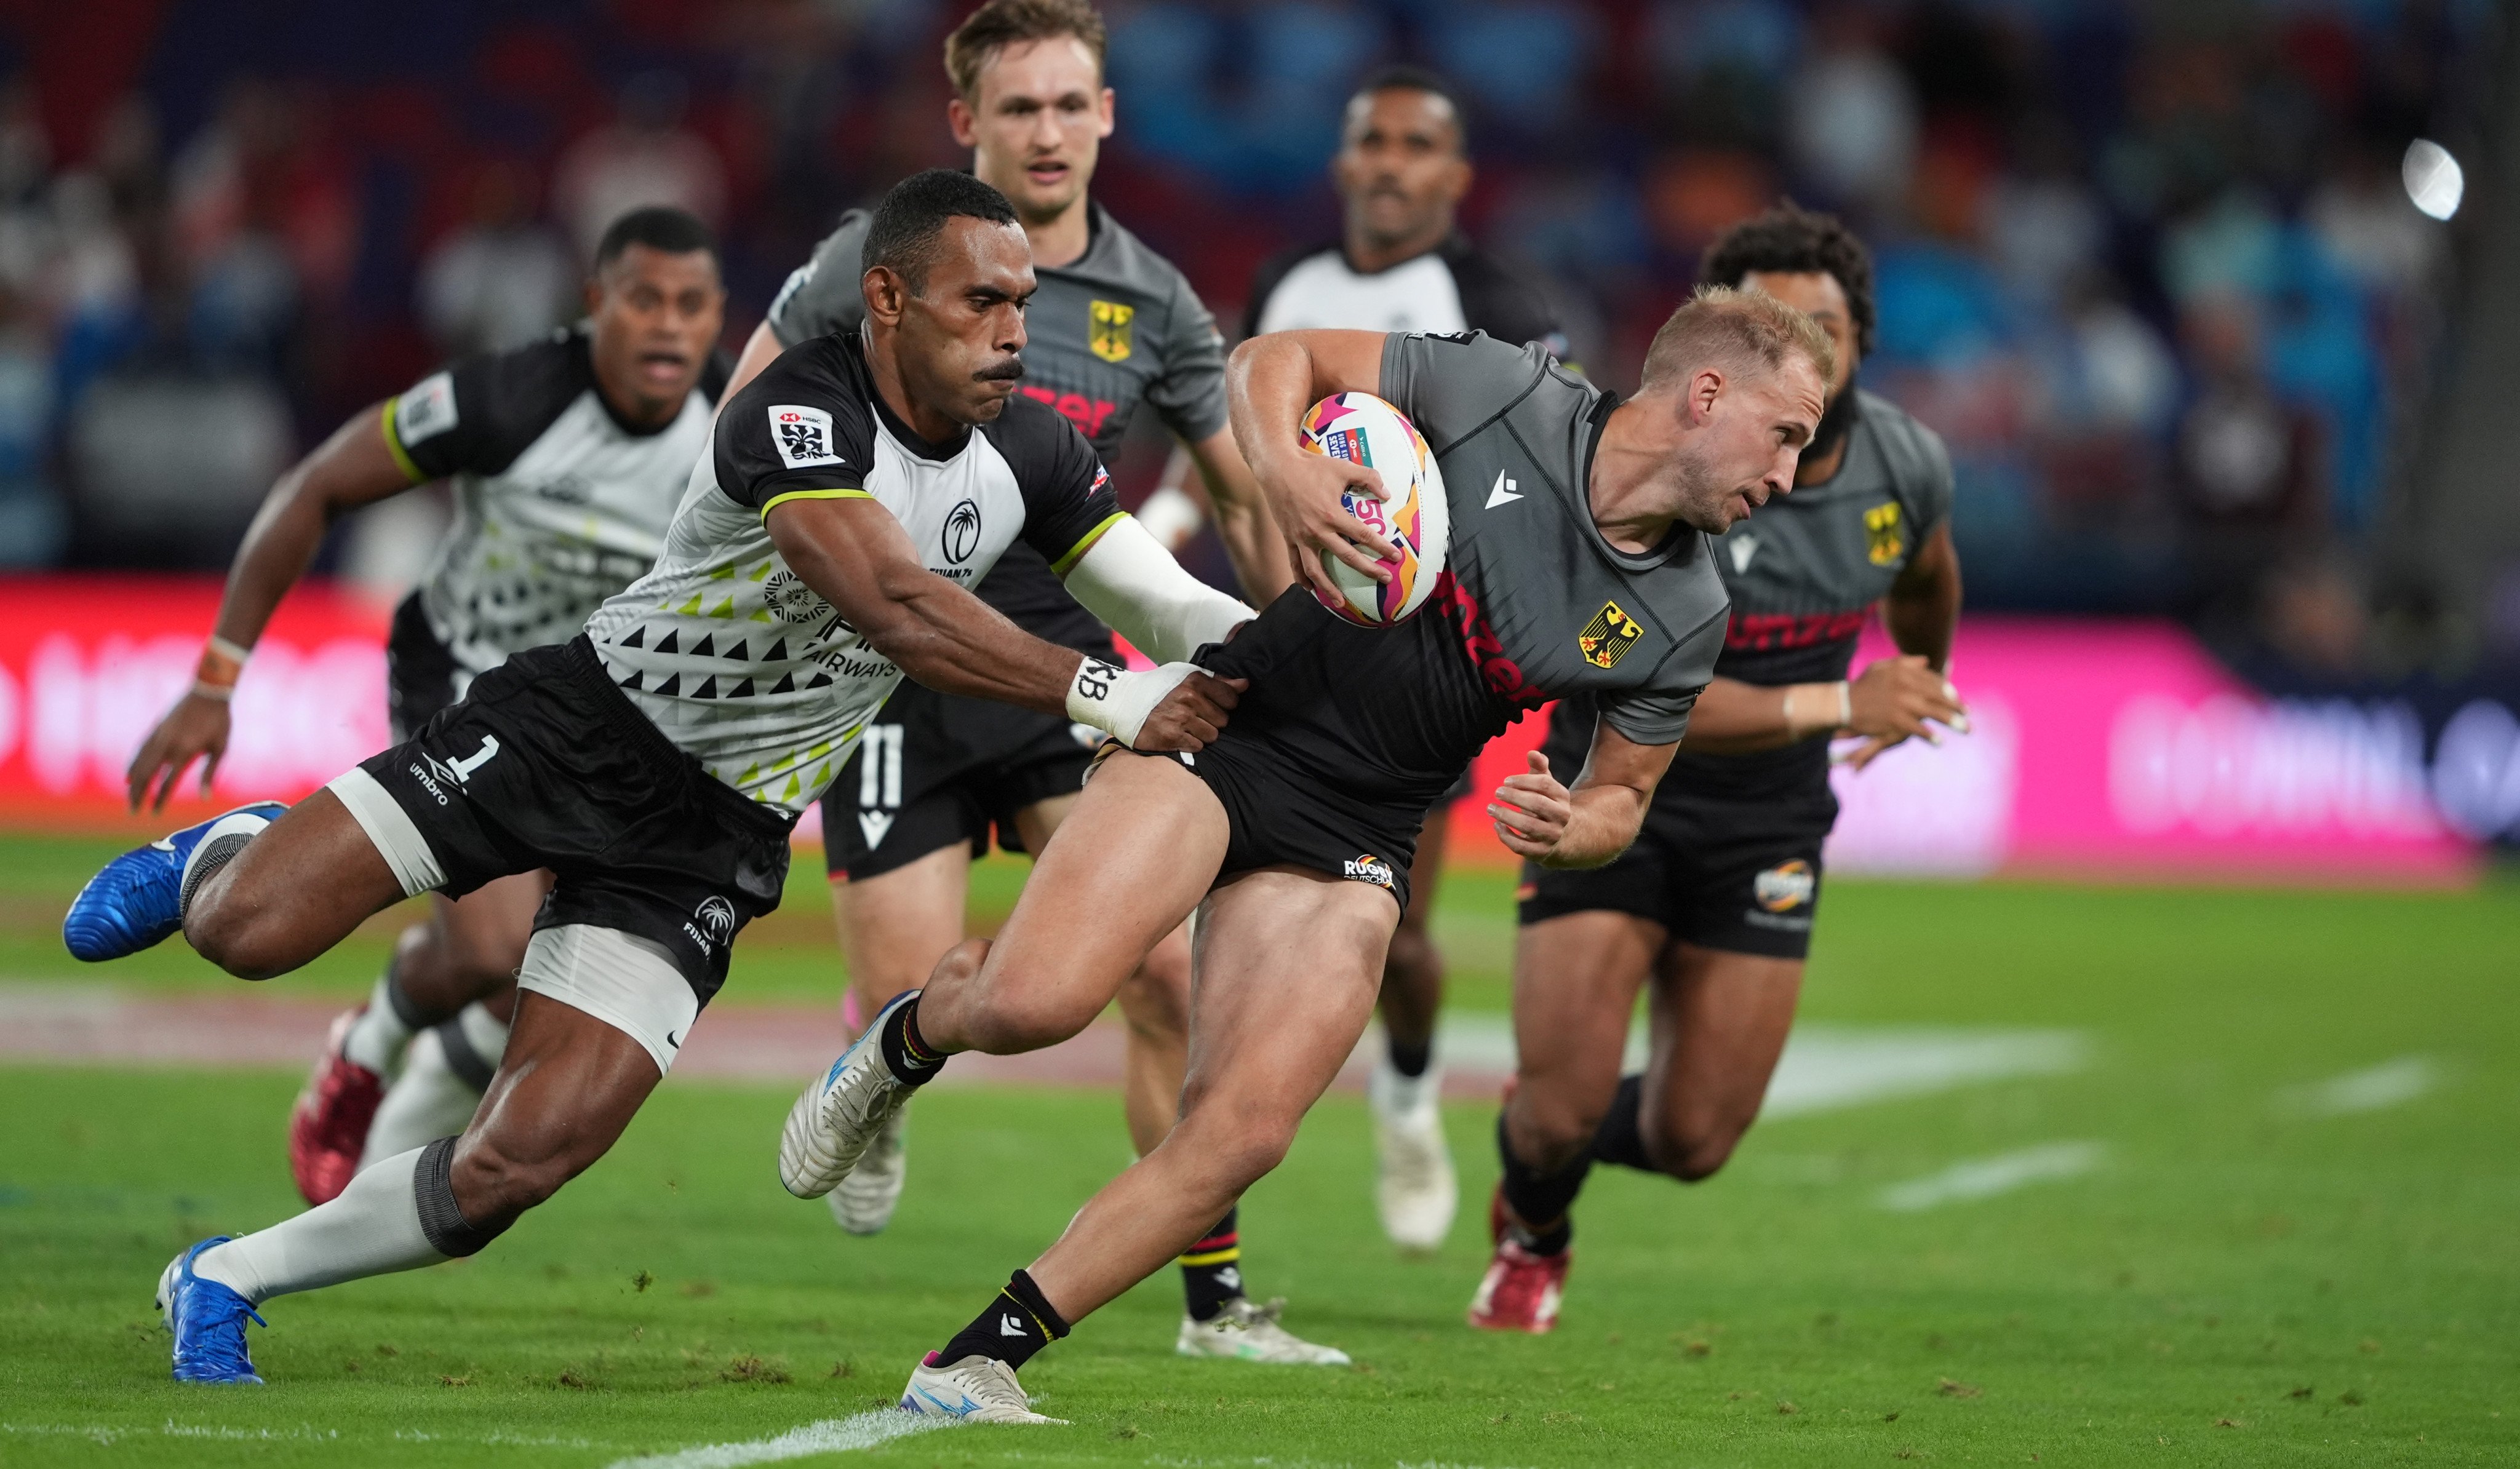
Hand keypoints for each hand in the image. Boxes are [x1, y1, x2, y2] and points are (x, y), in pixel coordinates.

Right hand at [125, 693, 233, 812]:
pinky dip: (133, 764)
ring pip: (139, 763)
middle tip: (134, 812)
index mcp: (185, 752)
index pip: (168, 783)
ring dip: (133, 783)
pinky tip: (129, 776)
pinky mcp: (155, 728)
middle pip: (146, 775)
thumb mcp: (220, 748)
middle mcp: (167, 745)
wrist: (208, 691)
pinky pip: (140, 750)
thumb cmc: (219, 721)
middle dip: (139, 795)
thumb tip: (206, 798)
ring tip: (130, 798)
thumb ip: (210, 773)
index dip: (160, 799)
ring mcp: (158, 736)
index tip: (155, 813)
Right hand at [1129, 671, 1247, 751]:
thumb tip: (1244, 684)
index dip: (1224, 704)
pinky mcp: (1172, 738)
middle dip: (1212, 720)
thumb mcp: (1184, 677)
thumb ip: (1216, 681)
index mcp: (1195, 681)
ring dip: (1201, 734)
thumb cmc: (1156, 689)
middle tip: (1194, 717)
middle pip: (1223, 720)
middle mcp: (1190, 699)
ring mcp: (1181, 719)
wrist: (1123, 703)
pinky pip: (1197, 746)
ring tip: (1185, 726)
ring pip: (1212, 735)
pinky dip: (1190, 743)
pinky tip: (1177, 735)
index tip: (1212, 705)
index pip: (1231, 698)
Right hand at [1264, 449, 1398, 603]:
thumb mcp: (1344, 468)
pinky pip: (1295, 564)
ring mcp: (1301, 537)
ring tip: (1341, 602)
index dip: (1382, 547)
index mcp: (1333, 514)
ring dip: (1329, 588)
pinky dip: (1302, 579)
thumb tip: (1387, 494)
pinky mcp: (1289, 538)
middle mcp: (1318, 531)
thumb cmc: (1312, 466)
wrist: (1277, 468)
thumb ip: (1368, 478)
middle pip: (1347, 557)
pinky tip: (1310, 590)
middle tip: (1385, 579)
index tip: (1396, 557)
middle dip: (1368, 570)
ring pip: (1316, 570)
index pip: (1363, 536)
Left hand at [1489, 751, 1571, 859]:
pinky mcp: (1541, 852)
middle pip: (1537, 804)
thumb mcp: (1545, 786)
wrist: (1562, 836)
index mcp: (1563, 797)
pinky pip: (1522, 846)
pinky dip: (1506, 836)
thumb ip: (1539, 768)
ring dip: (1506, 816)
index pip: (1545, 785)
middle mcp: (1561, 817)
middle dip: (1514, 797)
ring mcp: (1552, 836)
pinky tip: (1496, 825)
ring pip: (1529, 826)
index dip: (1523, 781)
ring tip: (1491, 808)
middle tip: (1496, 792)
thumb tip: (1531, 753)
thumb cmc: (1547, 804)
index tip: (1505, 780)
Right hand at [1839, 655, 1967, 771]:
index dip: (1947, 689)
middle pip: (1938, 696)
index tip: (1957, 697)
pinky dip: (1929, 736)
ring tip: (1965, 728)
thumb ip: (1905, 663)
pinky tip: (1939, 741)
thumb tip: (1926, 661)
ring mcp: (1901, 703)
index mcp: (1903, 670)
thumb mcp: (1882, 667)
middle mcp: (1905, 685)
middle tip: (1968, 713)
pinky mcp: (1896, 720)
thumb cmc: (1863, 685)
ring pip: (1933, 712)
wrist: (1844, 704)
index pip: (1932, 679)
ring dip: (1951, 721)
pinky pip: (1917, 729)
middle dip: (1956, 706)